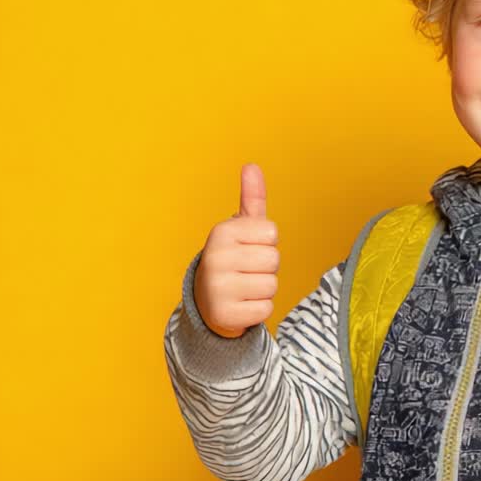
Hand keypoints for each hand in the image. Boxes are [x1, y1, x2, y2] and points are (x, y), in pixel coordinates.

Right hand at [193, 163, 279, 337]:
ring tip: (243, 287)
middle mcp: (215, 258)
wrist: (207, 301)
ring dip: (263, 290)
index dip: (266, 243)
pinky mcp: (225, 315)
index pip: (272, 233)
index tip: (248, 248)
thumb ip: (251, 198)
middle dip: (266, 268)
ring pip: (272, 286)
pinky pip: (266, 309)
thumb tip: (251, 166)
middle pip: (274, 260)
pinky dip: (258, 310)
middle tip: (246, 271)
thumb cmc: (233, 259)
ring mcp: (218, 288)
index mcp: (221, 232)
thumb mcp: (240, 227)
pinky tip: (241, 305)